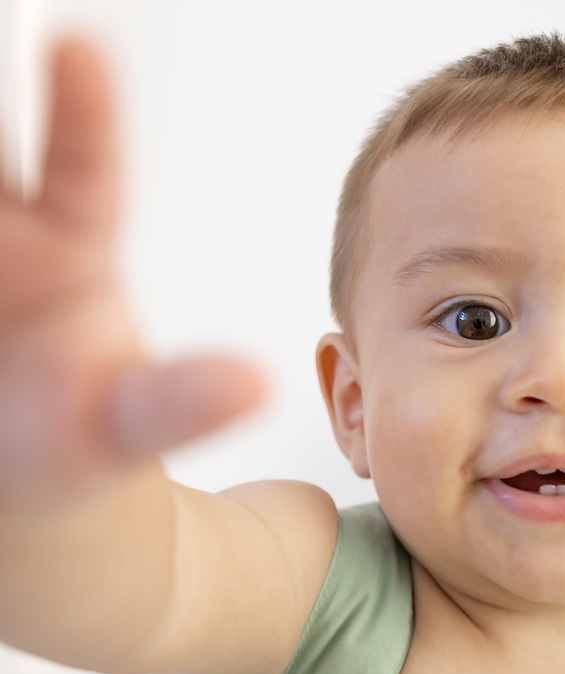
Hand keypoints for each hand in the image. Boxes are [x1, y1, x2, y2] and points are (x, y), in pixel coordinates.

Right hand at [0, 39, 262, 504]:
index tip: (82, 48)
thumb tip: (256, 387)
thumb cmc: (82, 430)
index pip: (82, 171)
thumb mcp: (132, 427)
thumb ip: (182, 404)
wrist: (22, 454)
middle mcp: (13, 234)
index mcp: (75, 256)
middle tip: (0, 45)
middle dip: (0, 92)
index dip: (84, 112)